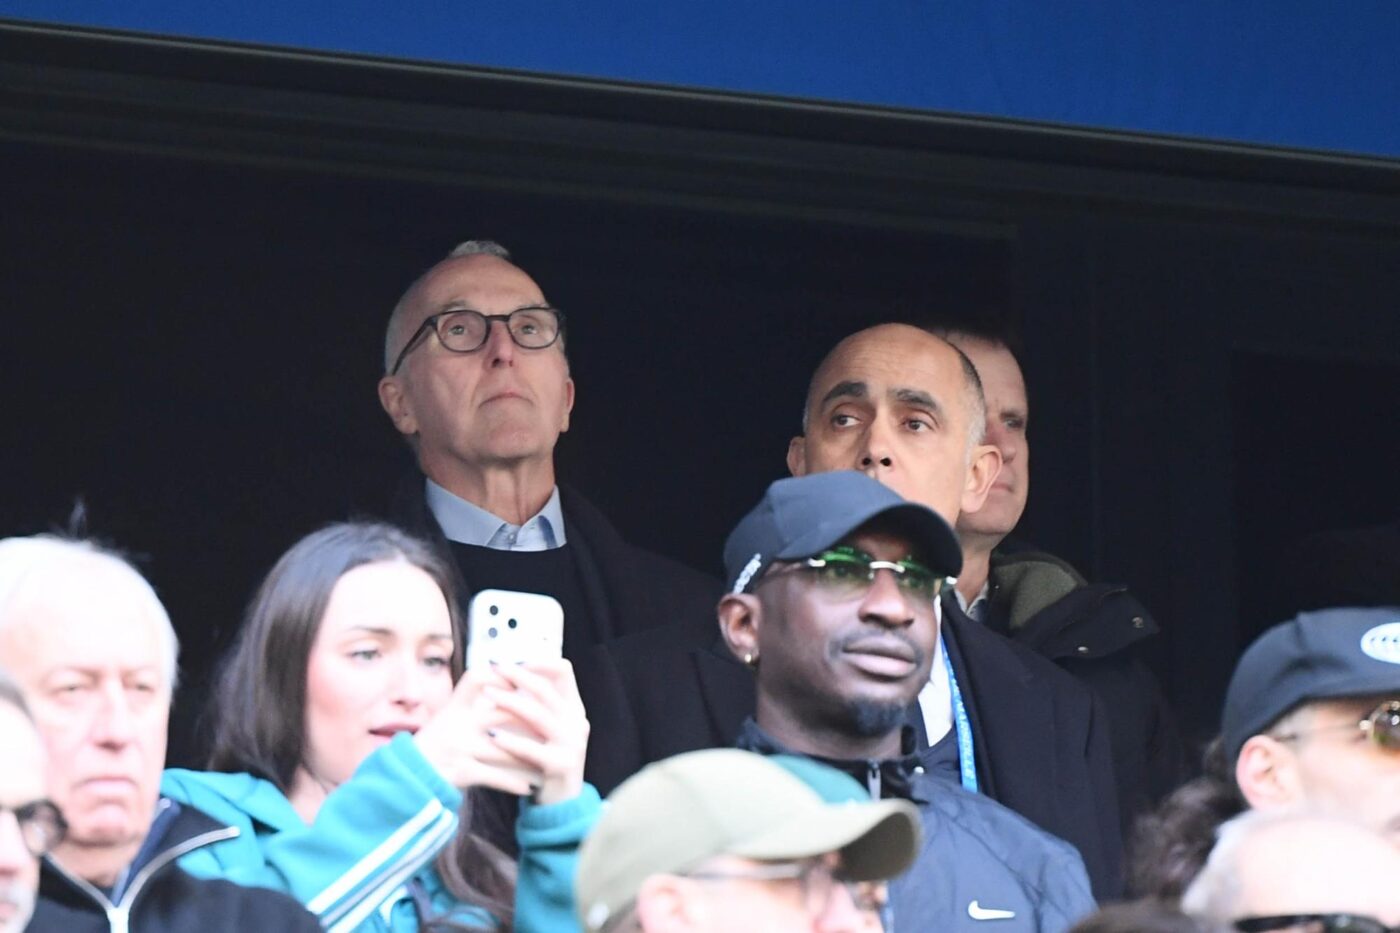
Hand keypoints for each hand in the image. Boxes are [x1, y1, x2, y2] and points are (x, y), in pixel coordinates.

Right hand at [412, 666, 540, 795]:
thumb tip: (501, 680)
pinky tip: (528, 786)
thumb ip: (470, 703)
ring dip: (528, 756)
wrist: (410, 777)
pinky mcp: (461, 772)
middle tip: (551, 725)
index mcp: (453, 707)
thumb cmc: (435, 744)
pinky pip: (495, 777)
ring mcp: (460, 748)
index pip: (476, 678)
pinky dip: (513, 782)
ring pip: (505, 749)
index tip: (523, 684)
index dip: (501, 677)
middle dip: (530, 720)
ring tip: (546, 759)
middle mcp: (457, 723)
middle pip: (502, 712)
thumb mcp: (446, 717)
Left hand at [483, 659, 589, 804]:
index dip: (539, 663)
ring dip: (510, 701)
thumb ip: (537, 705)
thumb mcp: (548, 729)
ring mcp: (572, 744)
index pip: (564, 671)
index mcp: (575, 709)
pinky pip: (532, 749)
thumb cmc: (546, 761)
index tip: (514, 662)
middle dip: (518, 676)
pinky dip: (511, 740)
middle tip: (494, 668)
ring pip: (539, 714)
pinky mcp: (561, 765)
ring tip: (487, 694)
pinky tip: (492, 736)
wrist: (562, 803)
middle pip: (547, 689)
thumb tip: (511, 672)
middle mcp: (577, 722)